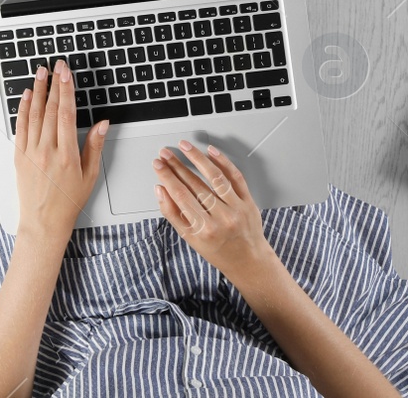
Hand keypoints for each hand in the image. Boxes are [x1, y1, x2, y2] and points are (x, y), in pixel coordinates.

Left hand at [14, 60, 107, 243]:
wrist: (44, 222)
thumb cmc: (68, 200)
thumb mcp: (90, 175)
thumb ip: (95, 147)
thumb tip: (102, 124)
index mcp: (67, 155)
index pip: (67, 114)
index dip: (67, 90)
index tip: (66, 74)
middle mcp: (47, 151)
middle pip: (51, 110)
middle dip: (54, 84)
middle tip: (55, 66)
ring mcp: (31, 153)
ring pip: (34, 114)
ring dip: (38, 91)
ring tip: (40, 73)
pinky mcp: (19, 156)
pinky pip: (20, 127)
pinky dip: (23, 109)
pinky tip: (26, 96)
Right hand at [153, 140, 276, 282]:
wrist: (249, 261)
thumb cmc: (218, 251)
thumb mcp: (190, 239)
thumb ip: (173, 214)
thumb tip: (160, 190)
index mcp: (203, 230)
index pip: (180, 196)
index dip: (167, 177)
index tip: (158, 165)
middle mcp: (221, 218)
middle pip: (195, 184)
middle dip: (177, 165)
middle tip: (166, 153)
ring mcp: (236, 208)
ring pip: (215, 177)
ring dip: (197, 158)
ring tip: (185, 147)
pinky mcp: (248, 201)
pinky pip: (235, 177)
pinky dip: (223, 162)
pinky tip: (211, 152)